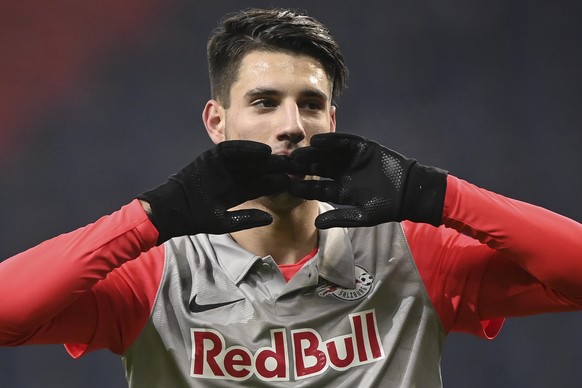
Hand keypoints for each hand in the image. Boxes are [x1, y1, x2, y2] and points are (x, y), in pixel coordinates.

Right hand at [138, 141, 290, 244]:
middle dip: (274, 168)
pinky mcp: (212, 156)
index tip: (293, 184)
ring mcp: (222, 166)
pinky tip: (263, 150)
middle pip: (257, 170)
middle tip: (294, 166)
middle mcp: (232, 177)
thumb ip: (246, 219)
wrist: (171, 210)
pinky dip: (247, 148)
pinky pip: (232, 150)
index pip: (260, 185)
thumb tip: (270, 219)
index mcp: (236, 191)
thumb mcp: (224, 222)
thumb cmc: (195, 218)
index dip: (275, 184)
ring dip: (264, 157)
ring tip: (282, 156)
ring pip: (248, 159)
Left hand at [289, 133, 446, 228]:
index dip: (303, 188)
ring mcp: (351, 160)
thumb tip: (316, 223)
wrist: (410, 191)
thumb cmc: (387, 207)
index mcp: (340, 190)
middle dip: (303, 167)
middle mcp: (342, 173)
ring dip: (313, 153)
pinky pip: (343, 142)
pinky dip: (331, 140)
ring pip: (327, 155)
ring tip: (297, 152)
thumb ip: (339, 217)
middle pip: (318, 169)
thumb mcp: (361, 215)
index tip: (287, 187)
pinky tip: (316, 141)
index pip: (317, 189)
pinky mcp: (362, 147)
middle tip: (286, 166)